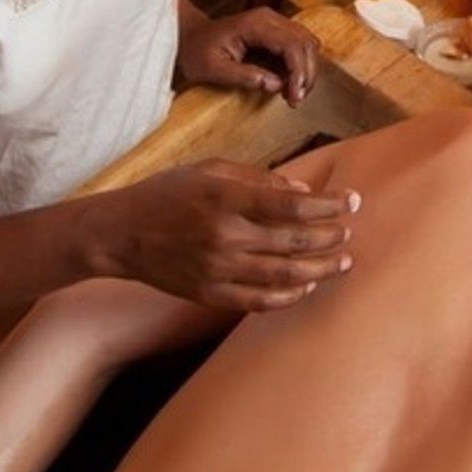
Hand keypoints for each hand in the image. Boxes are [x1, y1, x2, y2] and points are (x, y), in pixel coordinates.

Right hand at [90, 159, 359, 311]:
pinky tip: (306, 286)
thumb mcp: (210, 169)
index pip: (292, 205)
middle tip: (348, 232)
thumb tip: (304, 191)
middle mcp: (224, 236)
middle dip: (330, 237)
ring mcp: (217, 269)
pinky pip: (258, 301)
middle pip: (294, 242)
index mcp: (226, 199)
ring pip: (284, 275)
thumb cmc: (167, 193)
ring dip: (320, 269)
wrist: (119, 234)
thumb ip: (259, 178)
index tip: (351, 202)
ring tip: (342, 262)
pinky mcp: (209, 294)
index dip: (328, 205)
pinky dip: (288, 295)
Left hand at [178, 7, 319, 106]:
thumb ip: (243, 76)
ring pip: (308, 44)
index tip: (294, 97)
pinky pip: (300, 46)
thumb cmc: (197, 51)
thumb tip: (276, 85)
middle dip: (306, 74)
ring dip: (306, 71)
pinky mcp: (277, 30)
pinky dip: (301, 66)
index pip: (292, 45)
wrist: (190, 37)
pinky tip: (289, 83)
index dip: (299, 72)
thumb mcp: (212, 69)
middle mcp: (269, 18)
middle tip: (295, 100)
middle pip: (306, 43)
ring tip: (293, 94)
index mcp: (255, 24)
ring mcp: (275, 22)